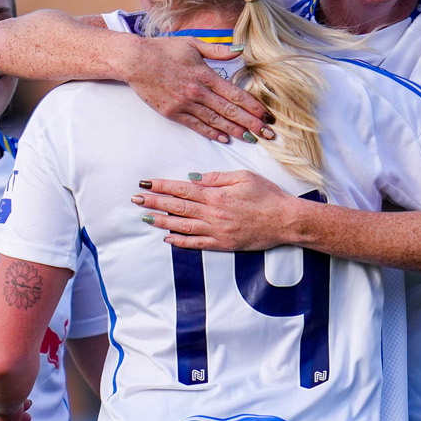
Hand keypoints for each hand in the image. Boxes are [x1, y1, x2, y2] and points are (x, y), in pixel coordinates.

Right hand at [126, 38, 273, 144]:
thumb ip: (218, 50)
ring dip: (235, 131)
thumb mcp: (193, 43)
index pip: (235, 94)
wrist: (136, 61)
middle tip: (267, 133)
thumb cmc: (165, 50)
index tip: (266, 115)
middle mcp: (197, 92)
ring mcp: (185, 104)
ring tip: (251, 138)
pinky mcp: (173, 113)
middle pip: (229, 111)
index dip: (253, 106)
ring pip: (215, 121)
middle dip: (250, 123)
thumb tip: (240, 49)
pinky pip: (196, 125)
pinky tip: (225, 138)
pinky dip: (211, 132)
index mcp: (205, 74)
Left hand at [133, 171, 300, 250]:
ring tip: (146, 217)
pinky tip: (168, 238)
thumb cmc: (267, 195)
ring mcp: (217, 231)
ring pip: (183, 226)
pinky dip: (181, 242)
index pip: (182, 188)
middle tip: (136, 199)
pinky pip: (197, 244)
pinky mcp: (223, 244)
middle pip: (177, 207)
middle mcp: (213, 213)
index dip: (162, 186)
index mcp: (217, 195)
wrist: (285, 220)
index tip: (146, 183)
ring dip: (162, 221)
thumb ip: (217, 178)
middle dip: (154, 202)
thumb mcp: (243, 177)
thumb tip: (194, 178)